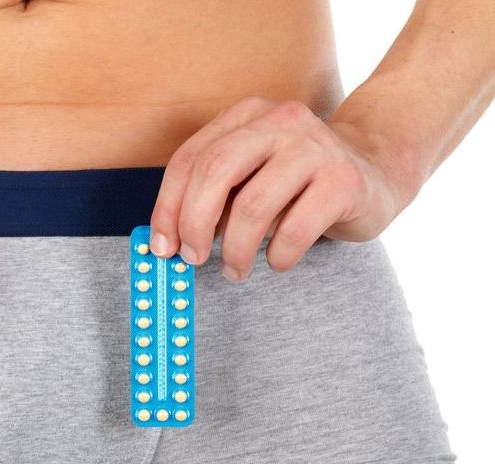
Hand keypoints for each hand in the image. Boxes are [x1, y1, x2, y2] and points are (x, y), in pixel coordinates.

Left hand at [149, 97, 406, 279]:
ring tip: (235, 269)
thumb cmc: (297, 182)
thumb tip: (168, 241)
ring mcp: (316, 148)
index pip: (189, 159)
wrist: (378, 170)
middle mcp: (280, 122)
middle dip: (193, 224)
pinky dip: (277, 255)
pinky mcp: (345, 181)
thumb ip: (213, 197)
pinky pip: (295, 230)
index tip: (162, 246)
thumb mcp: (250, 177)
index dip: (167, 207)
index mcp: (246, 116)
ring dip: (234, 249)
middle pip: (214, 172)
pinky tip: (276, 261)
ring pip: (253, 206)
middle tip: (193, 258)